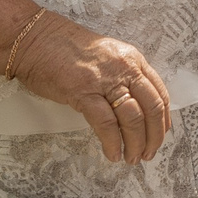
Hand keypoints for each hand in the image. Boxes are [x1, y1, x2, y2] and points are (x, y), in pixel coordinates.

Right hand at [14, 13, 173, 164]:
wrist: (35, 38)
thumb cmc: (66, 49)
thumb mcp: (106, 57)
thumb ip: (123, 77)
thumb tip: (134, 108)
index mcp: (132, 59)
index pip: (159, 93)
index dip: (163, 120)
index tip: (160, 136)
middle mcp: (124, 68)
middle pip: (151, 108)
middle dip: (153, 137)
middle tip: (147, 154)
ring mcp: (105, 79)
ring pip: (133, 118)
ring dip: (135, 144)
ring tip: (131, 158)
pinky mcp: (83, 92)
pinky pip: (106, 123)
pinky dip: (112, 143)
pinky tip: (112, 154)